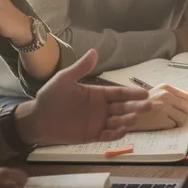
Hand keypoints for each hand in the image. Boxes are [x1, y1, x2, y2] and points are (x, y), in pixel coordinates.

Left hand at [25, 49, 152, 144]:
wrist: (37, 119)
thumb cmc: (50, 97)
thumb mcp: (64, 79)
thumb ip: (80, 68)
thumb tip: (94, 52)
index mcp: (98, 94)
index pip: (119, 93)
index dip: (133, 93)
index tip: (145, 93)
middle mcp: (102, 108)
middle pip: (124, 107)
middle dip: (137, 107)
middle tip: (150, 106)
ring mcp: (98, 122)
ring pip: (119, 121)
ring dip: (128, 120)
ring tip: (134, 118)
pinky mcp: (92, 136)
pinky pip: (108, 135)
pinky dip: (116, 134)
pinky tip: (122, 130)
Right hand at [132, 84, 187, 131]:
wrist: (125, 113)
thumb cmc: (139, 105)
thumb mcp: (155, 94)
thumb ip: (170, 97)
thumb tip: (186, 105)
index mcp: (165, 88)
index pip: (187, 97)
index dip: (187, 106)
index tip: (183, 110)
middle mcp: (166, 96)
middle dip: (184, 115)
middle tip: (177, 118)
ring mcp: (164, 107)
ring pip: (183, 118)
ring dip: (177, 122)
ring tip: (167, 121)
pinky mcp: (161, 119)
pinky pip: (174, 125)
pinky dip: (169, 127)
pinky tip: (160, 124)